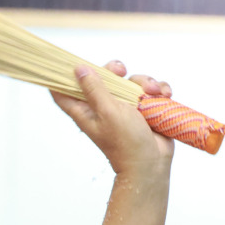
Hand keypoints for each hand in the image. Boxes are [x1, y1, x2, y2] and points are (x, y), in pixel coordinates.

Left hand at [52, 60, 175, 178]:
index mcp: (86, 109)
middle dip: (114, 70)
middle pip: (102, 77)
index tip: (65, 62)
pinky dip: (158, 91)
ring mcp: (124, 107)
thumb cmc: (126, 143)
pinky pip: (149, 90)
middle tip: (122, 71)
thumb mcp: (108, 111)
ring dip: (145, 83)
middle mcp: (103, 106)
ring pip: (130, 81)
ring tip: (153, 94)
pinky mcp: (143, 109)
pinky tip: (164, 96)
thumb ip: (95, 89)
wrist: (152, 163)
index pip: (63, 91)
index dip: (61, 76)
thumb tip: (79, 69)